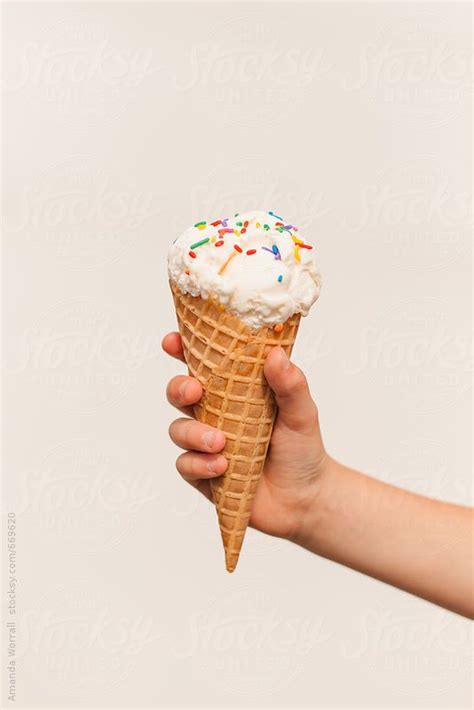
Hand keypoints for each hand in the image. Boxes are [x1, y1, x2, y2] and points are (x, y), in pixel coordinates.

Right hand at [162, 331, 328, 542]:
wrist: (306, 498)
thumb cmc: (302, 448)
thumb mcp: (302, 413)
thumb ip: (291, 384)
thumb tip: (276, 354)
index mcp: (234, 390)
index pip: (202, 364)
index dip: (182, 349)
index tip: (172, 341)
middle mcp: (214, 413)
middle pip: (179, 392)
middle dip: (179, 388)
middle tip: (194, 391)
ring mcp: (205, 444)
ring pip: (178, 429)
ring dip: (194, 433)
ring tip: (220, 442)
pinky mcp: (202, 474)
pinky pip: (185, 465)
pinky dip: (200, 464)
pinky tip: (222, 466)